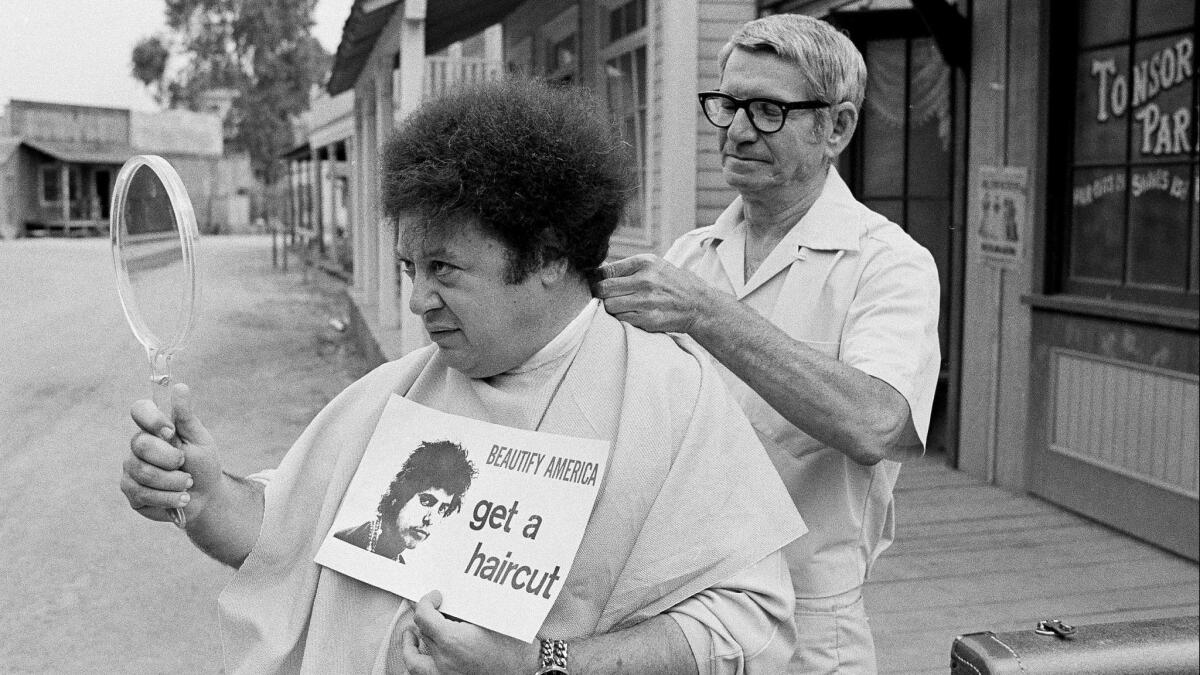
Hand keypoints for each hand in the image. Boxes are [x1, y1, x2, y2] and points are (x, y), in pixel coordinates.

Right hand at [120, 383, 221, 522]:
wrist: (205, 497)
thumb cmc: (202, 464)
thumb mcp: (199, 440)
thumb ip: (186, 418)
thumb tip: (180, 387)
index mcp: (154, 428)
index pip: (139, 410)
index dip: (151, 419)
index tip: (170, 431)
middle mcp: (138, 446)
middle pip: (141, 445)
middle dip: (171, 459)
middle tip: (186, 465)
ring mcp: (131, 469)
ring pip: (144, 472)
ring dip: (174, 481)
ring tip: (188, 484)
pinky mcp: (130, 491)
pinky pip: (143, 493)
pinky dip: (169, 498)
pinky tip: (181, 498)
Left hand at [399, 590, 537, 674]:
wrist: (529, 673)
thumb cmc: (517, 649)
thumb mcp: (495, 618)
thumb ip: (472, 606)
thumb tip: (459, 594)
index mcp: (452, 641)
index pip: (424, 616)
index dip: (426, 602)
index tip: (434, 597)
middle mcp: (444, 661)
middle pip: (421, 634)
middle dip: (423, 619)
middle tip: (430, 609)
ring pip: (414, 661)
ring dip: (411, 647)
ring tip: (411, 636)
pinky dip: (421, 665)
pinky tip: (426, 657)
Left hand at [592, 254, 715, 333]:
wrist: (697, 303)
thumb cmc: (670, 283)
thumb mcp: (653, 265)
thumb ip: (627, 268)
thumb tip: (596, 273)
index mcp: (644, 263)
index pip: (606, 271)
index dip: (597, 279)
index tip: (597, 284)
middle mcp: (645, 280)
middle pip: (603, 289)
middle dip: (601, 294)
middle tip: (606, 297)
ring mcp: (647, 300)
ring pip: (610, 306)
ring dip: (611, 308)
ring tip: (621, 306)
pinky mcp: (649, 319)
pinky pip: (621, 319)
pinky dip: (622, 318)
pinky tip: (631, 314)